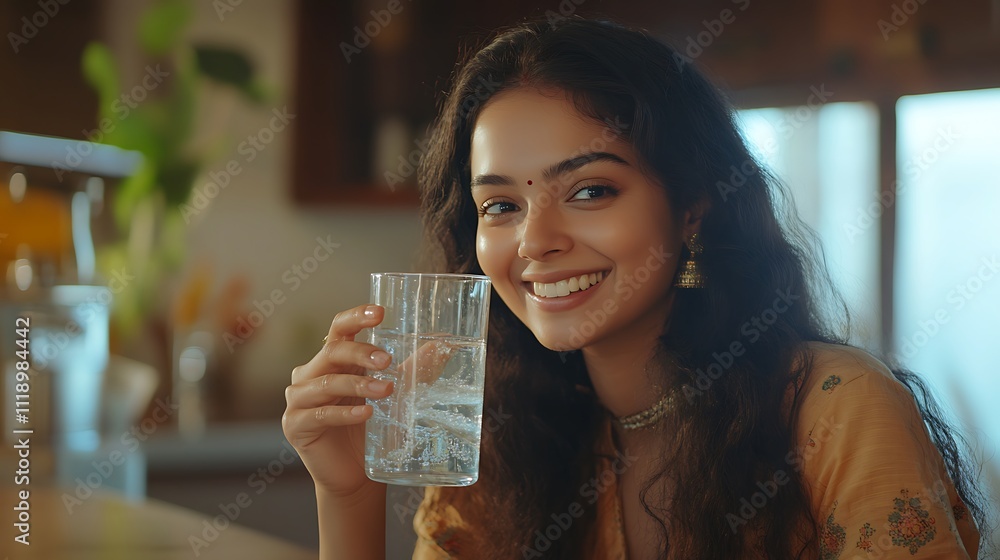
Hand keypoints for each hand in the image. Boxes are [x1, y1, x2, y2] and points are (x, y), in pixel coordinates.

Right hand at [282, 304, 394, 497]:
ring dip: (358, 384)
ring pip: (325, 381)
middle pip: (332, 351)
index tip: (380, 312)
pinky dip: (344, 413)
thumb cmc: (371, 430)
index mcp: (333, 360)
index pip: (339, 329)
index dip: (356, 317)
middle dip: (361, 353)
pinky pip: (319, 413)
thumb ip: (413, 370)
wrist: (354, 475)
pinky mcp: (295, 425)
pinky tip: (365, 414)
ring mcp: (299, 399)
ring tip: (386, 391)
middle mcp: (310, 373)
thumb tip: (442, 345)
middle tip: (387, 361)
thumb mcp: (394, 395)